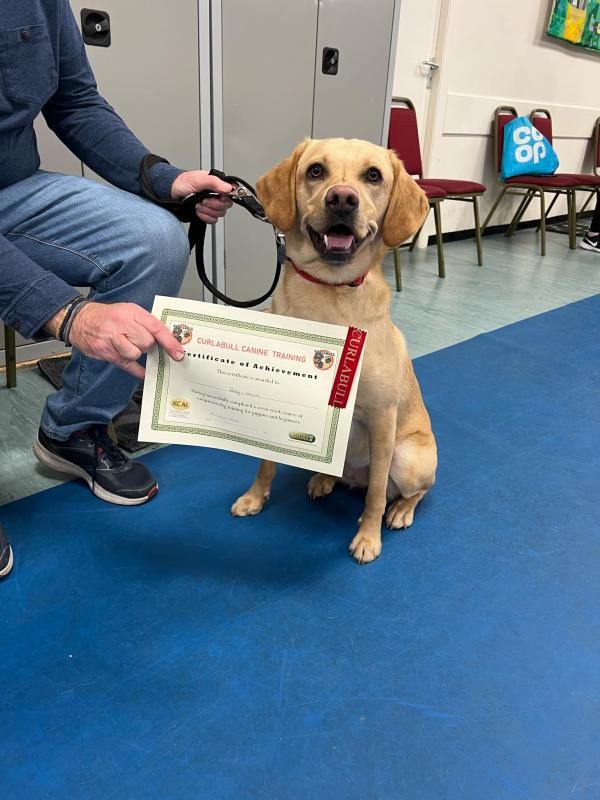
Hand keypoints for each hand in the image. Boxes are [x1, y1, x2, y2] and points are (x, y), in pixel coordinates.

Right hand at [47, 302, 184, 379]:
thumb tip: (168, 340)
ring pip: (136, 354)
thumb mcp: (129, 311)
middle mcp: (121, 324)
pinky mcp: (106, 353)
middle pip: (147, 343)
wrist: (79, 319)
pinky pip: (127, 365)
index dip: (170, 342)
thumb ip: (146, 323)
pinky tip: (143, 372)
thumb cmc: (108, 316)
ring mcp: (112, 340)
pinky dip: (137, 370)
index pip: (156, 327)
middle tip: (138, 340)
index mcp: (131, 312)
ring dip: (136, 353)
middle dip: (147, 345)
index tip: (179, 353)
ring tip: (128, 345)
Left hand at [171, 170, 234, 223]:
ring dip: (207, 210)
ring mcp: (212, 205)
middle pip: (226, 205)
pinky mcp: (207, 214)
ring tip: (198, 204)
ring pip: (220, 214)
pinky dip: (205, 217)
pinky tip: (198, 211)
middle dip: (213, 204)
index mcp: (217, 184)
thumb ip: (214, 182)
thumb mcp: (199, 179)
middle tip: (203, 200)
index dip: (228, 196)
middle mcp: (216, 194)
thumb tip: (228, 188)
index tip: (220, 197)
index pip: (232, 191)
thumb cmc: (183, 183)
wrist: (170, 193)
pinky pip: (213, 220)